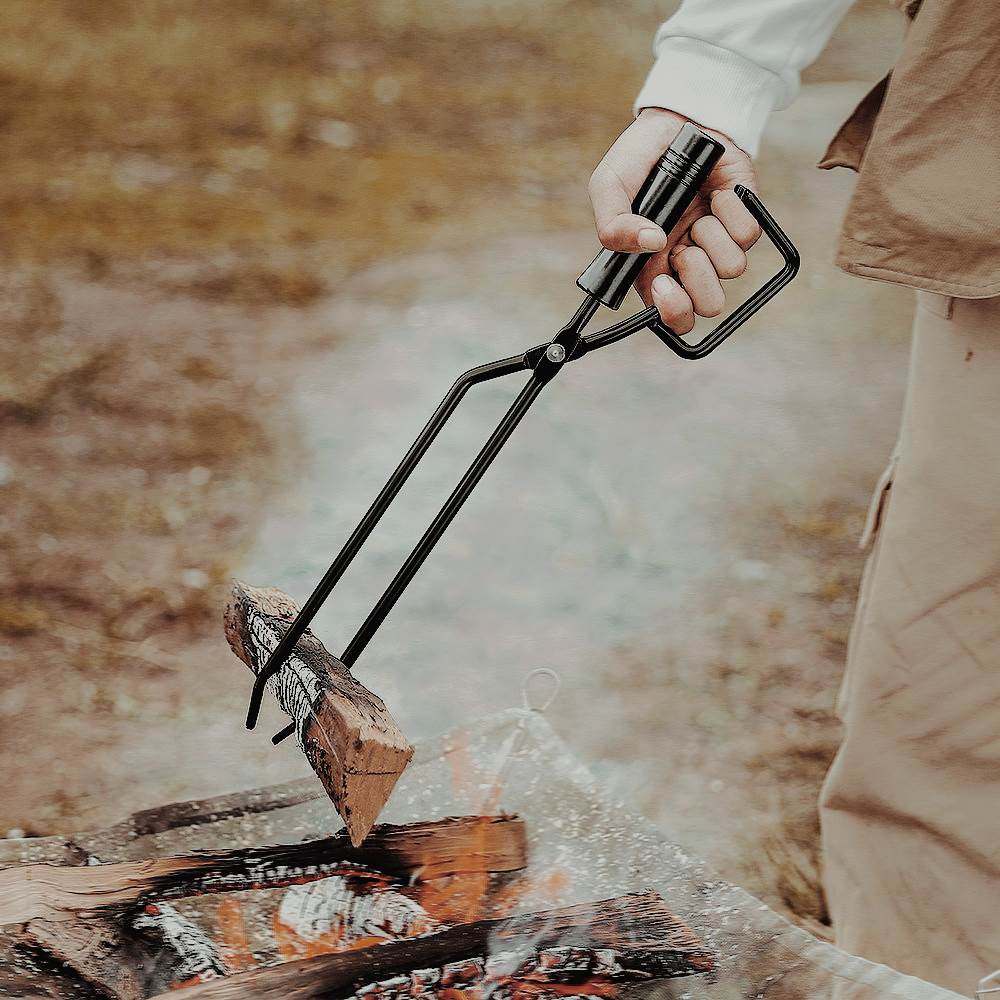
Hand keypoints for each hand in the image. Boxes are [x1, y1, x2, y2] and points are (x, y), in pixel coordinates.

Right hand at [588, 108, 760, 331]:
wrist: (681, 118)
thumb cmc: (641, 156)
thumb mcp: (609, 185)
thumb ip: (612, 224)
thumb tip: (651, 245)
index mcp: (652, 265)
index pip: (669, 313)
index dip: (672, 311)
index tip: (665, 284)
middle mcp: (686, 260)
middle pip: (707, 304)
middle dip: (698, 280)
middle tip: (684, 250)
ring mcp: (718, 242)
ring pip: (731, 270)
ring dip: (712, 239)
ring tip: (698, 212)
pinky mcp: (744, 221)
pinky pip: (747, 236)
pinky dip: (732, 212)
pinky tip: (718, 194)